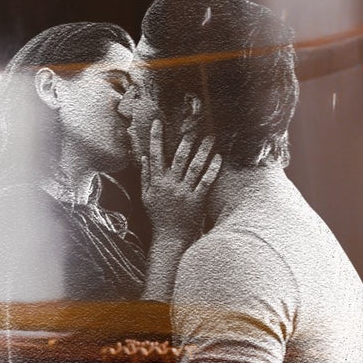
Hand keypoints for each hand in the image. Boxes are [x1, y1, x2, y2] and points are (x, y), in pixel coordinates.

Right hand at [140, 117, 220, 247]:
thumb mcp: (146, 197)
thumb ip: (145, 177)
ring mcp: (184, 193)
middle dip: (186, 140)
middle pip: (179, 157)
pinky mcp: (197, 201)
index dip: (155, 137)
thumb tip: (144, 157)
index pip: (155, 155)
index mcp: (157, 182)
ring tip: (210, 138)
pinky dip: (212, 169)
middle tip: (194, 125)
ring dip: (203, 150)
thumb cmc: (158, 218)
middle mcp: (170, 185)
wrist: (169, 240)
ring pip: (195, 167)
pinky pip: (206, 182)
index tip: (157, 122)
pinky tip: (218, 158)